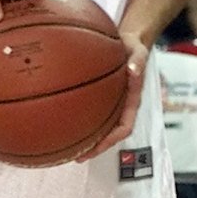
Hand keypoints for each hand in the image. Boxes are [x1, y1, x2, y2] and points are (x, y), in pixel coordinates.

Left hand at [75, 33, 146, 160]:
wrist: (126, 40)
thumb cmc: (133, 47)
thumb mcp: (138, 51)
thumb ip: (138, 61)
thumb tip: (133, 70)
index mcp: (131, 102)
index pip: (124, 128)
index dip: (111, 141)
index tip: (97, 147)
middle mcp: (120, 107)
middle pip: (108, 134)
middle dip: (94, 148)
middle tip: (76, 157)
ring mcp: (109, 103)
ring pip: (97, 127)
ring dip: (84, 139)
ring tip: (64, 148)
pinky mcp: (97, 97)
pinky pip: (86, 111)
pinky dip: (74, 119)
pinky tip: (58, 119)